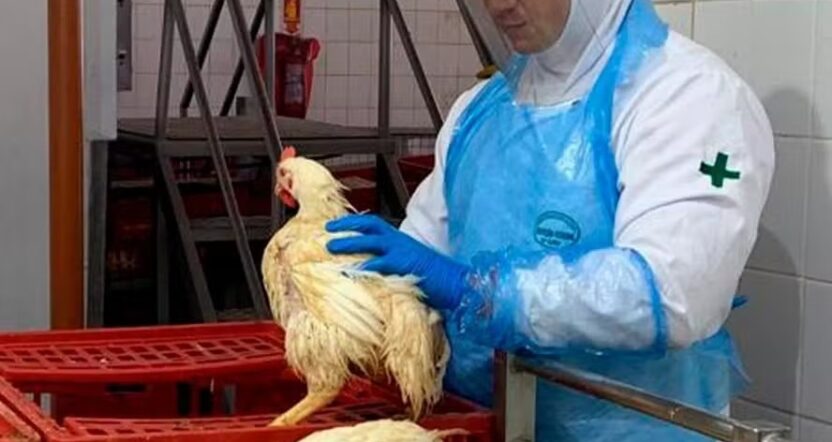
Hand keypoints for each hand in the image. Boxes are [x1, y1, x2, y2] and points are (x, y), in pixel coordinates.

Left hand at [326, 214, 469, 309]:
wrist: (455, 282)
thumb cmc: (433, 277)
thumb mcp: (409, 263)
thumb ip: (390, 262)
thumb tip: (368, 268)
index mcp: (399, 239)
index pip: (372, 223)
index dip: (352, 222)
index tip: (334, 225)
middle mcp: (399, 241)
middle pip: (368, 226)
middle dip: (346, 227)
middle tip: (326, 233)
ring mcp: (401, 252)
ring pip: (370, 242)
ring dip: (349, 243)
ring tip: (331, 248)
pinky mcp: (404, 266)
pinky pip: (379, 265)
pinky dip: (363, 268)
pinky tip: (350, 272)